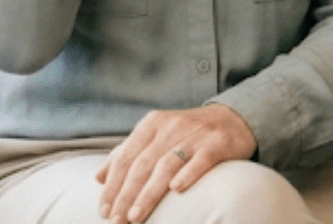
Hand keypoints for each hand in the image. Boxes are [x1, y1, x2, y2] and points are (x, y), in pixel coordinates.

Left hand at [96, 104, 256, 223]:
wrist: (234, 118)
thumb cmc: (188, 134)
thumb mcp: (156, 136)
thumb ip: (128, 153)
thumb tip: (98, 177)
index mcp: (152, 124)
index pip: (125, 158)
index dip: (113, 186)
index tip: (104, 211)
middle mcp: (171, 127)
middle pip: (143, 165)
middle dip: (126, 195)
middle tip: (117, 221)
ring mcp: (196, 134)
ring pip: (167, 165)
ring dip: (148, 193)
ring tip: (135, 216)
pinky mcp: (218, 143)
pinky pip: (201, 159)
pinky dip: (188, 173)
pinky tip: (177, 189)